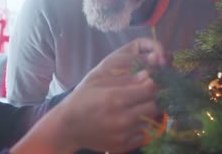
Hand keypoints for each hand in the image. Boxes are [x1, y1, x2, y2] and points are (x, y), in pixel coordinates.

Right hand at [53, 38, 169, 152]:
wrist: (68, 127)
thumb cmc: (83, 99)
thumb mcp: (99, 82)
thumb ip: (126, 79)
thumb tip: (148, 75)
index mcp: (115, 98)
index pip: (149, 89)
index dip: (150, 84)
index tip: (147, 82)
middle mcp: (121, 118)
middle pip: (154, 106)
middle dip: (150, 99)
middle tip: (142, 96)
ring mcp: (123, 135)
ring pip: (150, 121)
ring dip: (145, 113)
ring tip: (133, 108)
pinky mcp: (123, 146)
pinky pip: (143, 135)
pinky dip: (139, 127)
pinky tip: (128, 121)